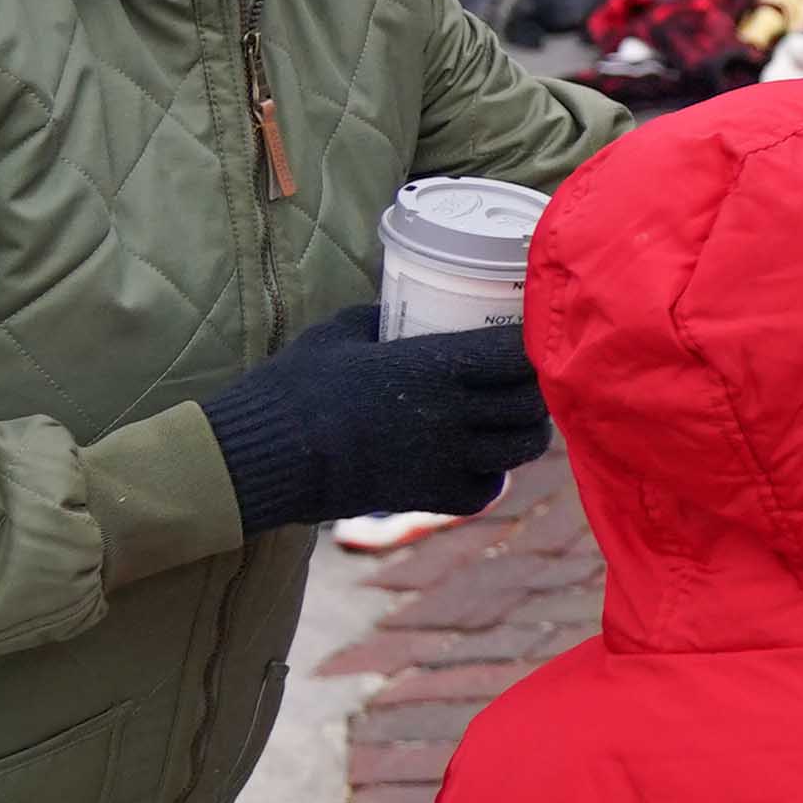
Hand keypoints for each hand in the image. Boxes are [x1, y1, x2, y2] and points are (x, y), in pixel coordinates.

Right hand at [200, 304, 553, 532]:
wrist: (263, 458)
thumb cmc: (293, 387)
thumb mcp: (338, 333)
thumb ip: (380, 318)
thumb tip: (400, 306)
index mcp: (431, 366)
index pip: (515, 353)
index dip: (534, 343)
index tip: (533, 332)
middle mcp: (450, 414)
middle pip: (531, 402)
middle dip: (539, 389)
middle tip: (531, 378)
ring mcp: (443, 459)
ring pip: (521, 448)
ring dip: (526, 432)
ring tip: (516, 418)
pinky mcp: (427, 496)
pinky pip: (486, 489)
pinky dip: (492, 476)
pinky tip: (480, 461)